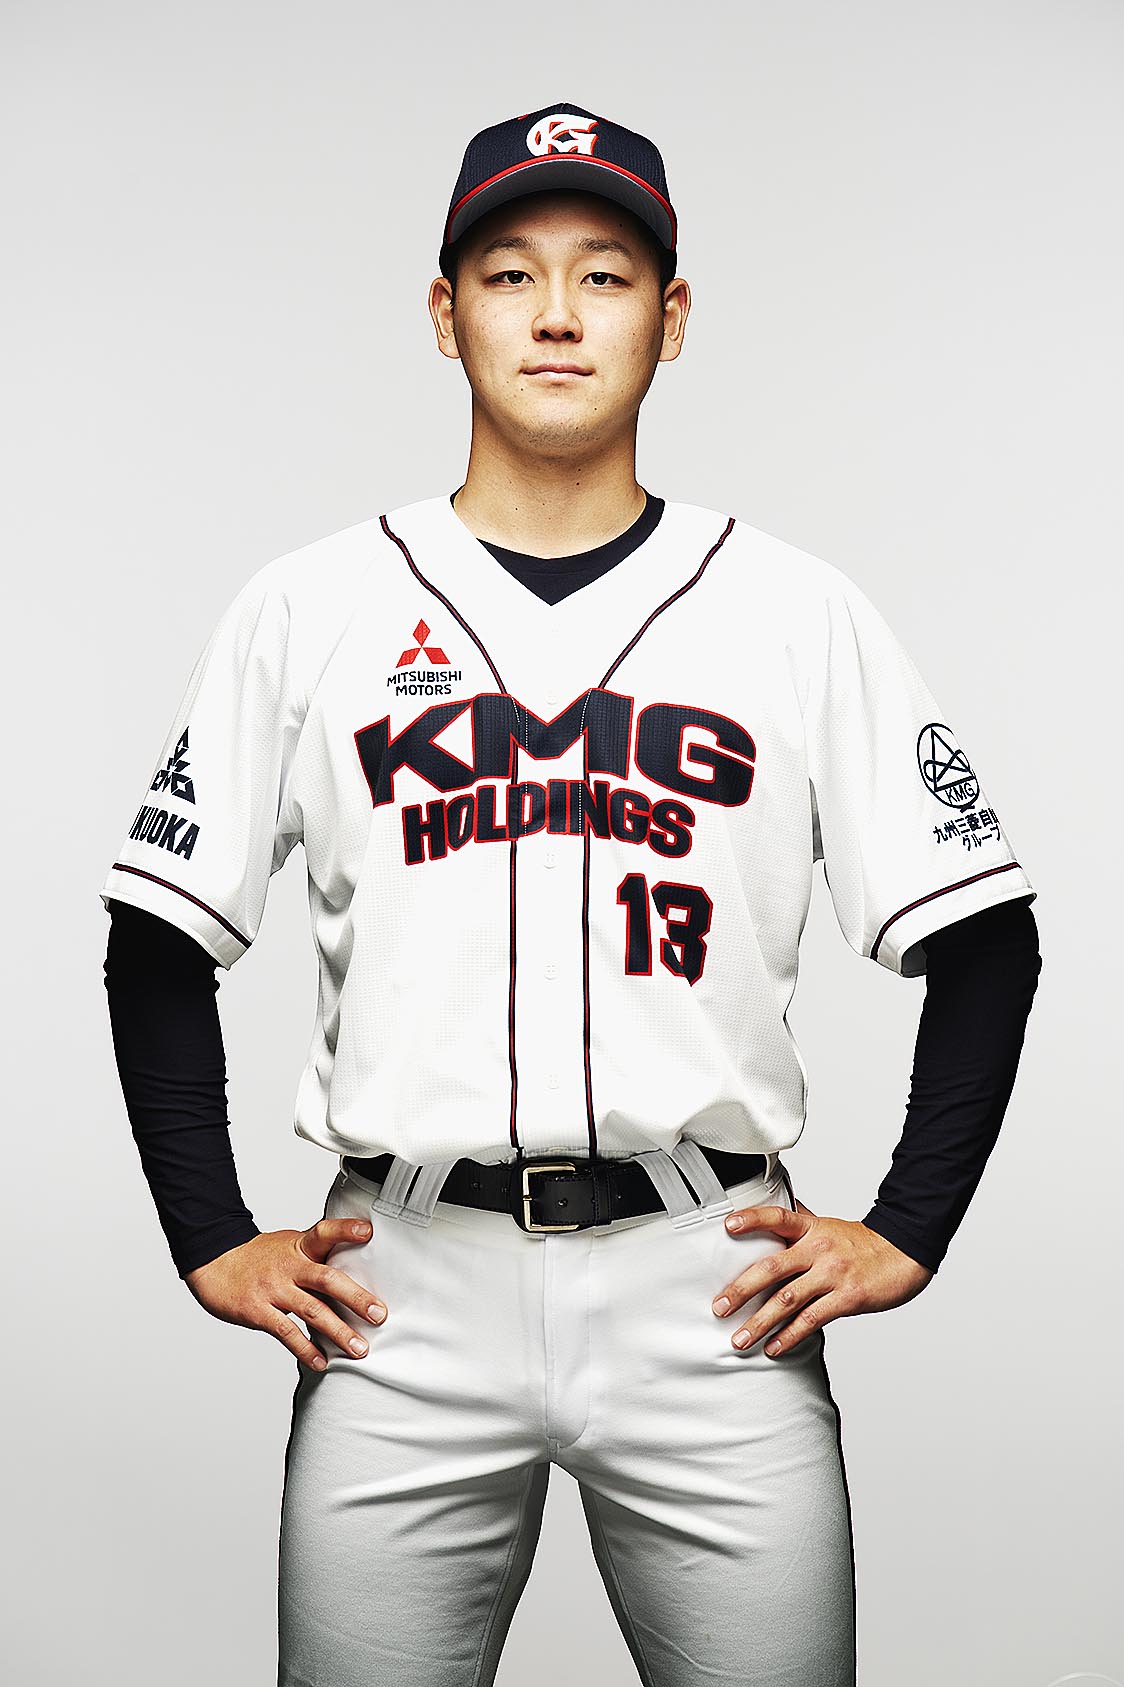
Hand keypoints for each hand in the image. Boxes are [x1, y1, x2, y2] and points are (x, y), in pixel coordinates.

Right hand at [183, 1219, 387, 1372]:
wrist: (213, 1261)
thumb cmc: (258, 1256)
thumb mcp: (288, 1244)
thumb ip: (317, 1256)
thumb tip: (354, 1269)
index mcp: (298, 1246)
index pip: (324, 1232)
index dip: (345, 1230)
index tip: (368, 1231)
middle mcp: (288, 1266)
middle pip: (326, 1279)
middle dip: (356, 1298)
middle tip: (379, 1314)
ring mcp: (273, 1289)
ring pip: (311, 1310)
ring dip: (338, 1332)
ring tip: (360, 1349)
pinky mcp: (257, 1310)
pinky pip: (286, 1332)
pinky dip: (306, 1349)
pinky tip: (322, 1362)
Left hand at [711, 1195, 933, 1356]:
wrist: (904, 1253)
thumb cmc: (861, 1243)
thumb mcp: (827, 1225)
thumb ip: (799, 1222)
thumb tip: (771, 1211)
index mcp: (811, 1228)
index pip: (777, 1216)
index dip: (752, 1219)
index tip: (727, 1226)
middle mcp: (818, 1249)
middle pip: (772, 1267)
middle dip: (741, 1290)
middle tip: (719, 1307)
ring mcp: (832, 1274)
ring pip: (787, 1300)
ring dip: (759, 1323)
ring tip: (740, 1339)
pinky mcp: (847, 1298)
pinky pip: (811, 1320)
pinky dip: (790, 1336)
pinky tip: (774, 1347)